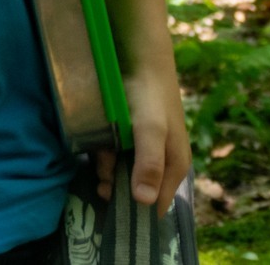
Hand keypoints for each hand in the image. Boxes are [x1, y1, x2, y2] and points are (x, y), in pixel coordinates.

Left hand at [102, 59, 191, 212]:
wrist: (140, 59)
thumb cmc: (150, 96)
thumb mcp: (151, 130)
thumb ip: (149, 163)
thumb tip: (145, 203)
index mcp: (174, 167)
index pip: (156, 203)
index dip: (135, 211)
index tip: (112, 209)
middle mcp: (161, 161)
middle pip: (135, 189)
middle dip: (115, 186)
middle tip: (101, 176)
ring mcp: (143, 149)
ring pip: (121, 172)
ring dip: (106, 169)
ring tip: (99, 156)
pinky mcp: (129, 137)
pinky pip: (113, 154)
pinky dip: (102, 153)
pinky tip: (96, 145)